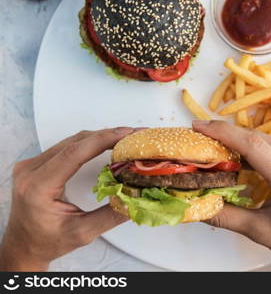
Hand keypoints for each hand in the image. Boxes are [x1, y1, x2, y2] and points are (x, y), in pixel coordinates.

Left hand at [0, 128, 135, 270]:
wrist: (24, 245)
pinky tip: (105, 144)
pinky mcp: (37, 163)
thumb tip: (137, 199)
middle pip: (75, 142)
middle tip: (133, 135)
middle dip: (107, 135)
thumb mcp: (82, 233)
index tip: (126, 134)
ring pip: (72, 141)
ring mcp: (31, 164)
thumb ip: (111, 215)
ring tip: (124, 138)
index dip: (102, 140)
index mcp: (37, 187)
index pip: (74, 153)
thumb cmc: (47, 242)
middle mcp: (30, 171)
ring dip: (100, 137)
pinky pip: (66, 145)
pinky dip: (89, 143)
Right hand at [193, 120, 270, 271]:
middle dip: (228, 133)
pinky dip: (256, 149)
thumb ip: (227, 217)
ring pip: (268, 141)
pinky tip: (242, 157)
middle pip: (258, 138)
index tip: (200, 127)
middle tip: (203, 135)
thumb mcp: (262, 232)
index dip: (223, 132)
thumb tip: (200, 206)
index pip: (253, 145)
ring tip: (217, 145)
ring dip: (242, 140)